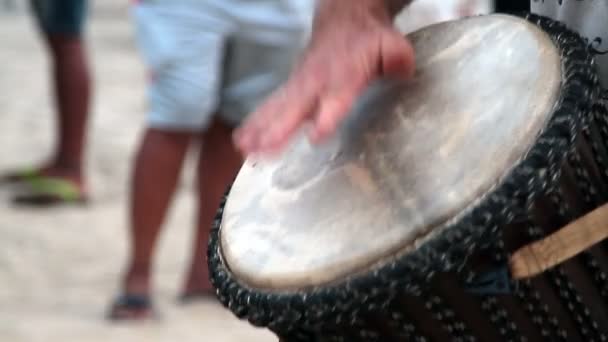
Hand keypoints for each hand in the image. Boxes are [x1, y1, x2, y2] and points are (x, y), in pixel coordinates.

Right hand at [233, 0, 415, 156]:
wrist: (345, 17)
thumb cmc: (370, 39)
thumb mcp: (392, 45)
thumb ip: (397, 59)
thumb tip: (401, 69)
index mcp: (344, 74)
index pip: (335, 96)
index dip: (326, 115)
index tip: (315, 134)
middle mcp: (318, 81)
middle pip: (296, 107)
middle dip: (280, 128)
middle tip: (263, 149)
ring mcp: (301, 84)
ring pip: (278, 107)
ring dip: (260, 128)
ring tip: (245, 149)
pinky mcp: (292, 87)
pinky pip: (271, 106)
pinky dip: (255, 123)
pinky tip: (242, 141)